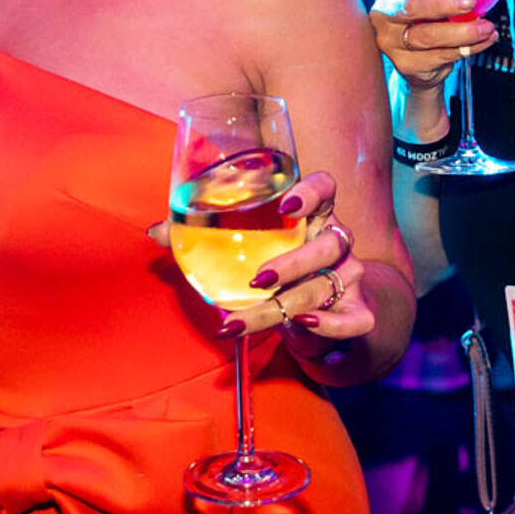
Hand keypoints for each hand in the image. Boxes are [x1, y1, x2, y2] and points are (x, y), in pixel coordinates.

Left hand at [218, 170, 372, 356]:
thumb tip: (157, 231)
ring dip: (283, 306)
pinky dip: (330, 324)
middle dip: (292, 263)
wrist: (314, 314)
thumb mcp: (246, 248)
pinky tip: (303, 324)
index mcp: (313, 215)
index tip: (287, 204)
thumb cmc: (276, 268)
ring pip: (323, 287)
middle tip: (258, 279)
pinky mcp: (357, 311)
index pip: (325, 188)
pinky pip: (352, 320)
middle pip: (327, 245)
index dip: (311, 192)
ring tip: (244, 320)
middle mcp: (335, 241)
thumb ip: (202, 236)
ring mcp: (350, 276)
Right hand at [369, 0, 497, 94]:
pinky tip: (484, 41)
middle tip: (469, 2)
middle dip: (441, 4)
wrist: (418, 63)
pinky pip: (439, 56)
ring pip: (428, 36)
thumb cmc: (431, 17)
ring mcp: (392, 41)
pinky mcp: (406, 64)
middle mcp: (385, 13)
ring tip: (487, 27)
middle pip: (410, 7)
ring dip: (462, 32)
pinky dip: (467, 49)